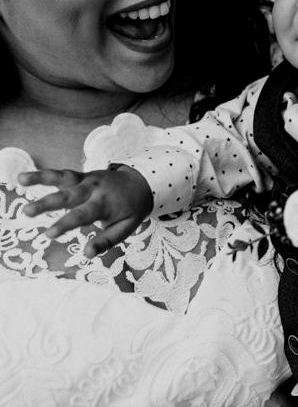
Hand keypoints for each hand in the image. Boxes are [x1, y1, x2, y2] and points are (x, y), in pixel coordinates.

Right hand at [18, 165, 152, 257]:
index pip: (82, 215)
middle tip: (28, 212)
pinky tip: (25, 177)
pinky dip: (45, 175)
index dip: (66, 224)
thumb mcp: (126, 228)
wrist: (143, 182)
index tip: (49, 234)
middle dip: (48, 203)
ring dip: (42, 179)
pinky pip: (62, 174)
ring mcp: (87, 180)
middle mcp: (94, 189)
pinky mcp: (82, 176)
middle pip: (69, 196)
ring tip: (22, 180)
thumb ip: (106, 241)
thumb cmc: (132, 209)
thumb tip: (87, 254)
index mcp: (105, 203)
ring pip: (63, 178)